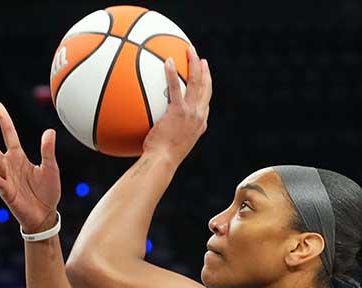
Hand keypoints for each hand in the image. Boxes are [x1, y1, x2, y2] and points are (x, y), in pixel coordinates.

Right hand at [0, 102, 60, 233]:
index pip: (8, 133)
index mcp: (18, 156)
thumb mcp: (50, 168)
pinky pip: (0, 184)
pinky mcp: (8, 194)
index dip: (3, 119)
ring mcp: (6, 179)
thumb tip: (49, 131)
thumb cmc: (47, 191)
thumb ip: (47, 151)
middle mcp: (9, 165)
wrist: (44, 215)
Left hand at [142, 44, 211, 160]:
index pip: (206, 102)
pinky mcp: (179, 112)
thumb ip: (168, 132)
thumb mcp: (170, 146)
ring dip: (195, 64)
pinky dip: (172, 73)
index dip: (206, 88)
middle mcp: (199, 117)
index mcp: (199, 124)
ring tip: (189, 50)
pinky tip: (168, 61)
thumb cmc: (161, 158)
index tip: (204, 77)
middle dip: (204, 71)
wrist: (162, 162)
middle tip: (200, 59)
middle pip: (206, 88)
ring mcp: (191, 113)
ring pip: (197, 83)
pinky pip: (176, 88)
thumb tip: (155, 128)